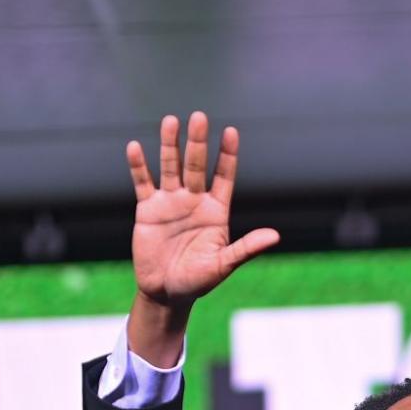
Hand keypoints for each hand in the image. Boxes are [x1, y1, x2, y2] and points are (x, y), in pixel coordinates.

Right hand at [127, 112, 278, 310]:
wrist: (166, 292)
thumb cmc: (198, 281)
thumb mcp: (223, 265)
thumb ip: (245, 248)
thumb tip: (275, 236)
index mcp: (216, 211)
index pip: (224, 176)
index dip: (227, 155)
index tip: (231, 132)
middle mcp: (194, 201)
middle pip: (197, 165)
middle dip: (198, 142)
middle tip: (199, 117)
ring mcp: (170, 203)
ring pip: (171, 167)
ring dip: (170, 145)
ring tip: (171, 121)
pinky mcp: (147, 210)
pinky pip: (143, 183)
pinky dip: (139, 166)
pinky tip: (135, 147)